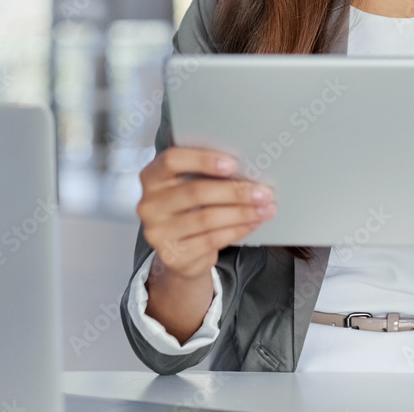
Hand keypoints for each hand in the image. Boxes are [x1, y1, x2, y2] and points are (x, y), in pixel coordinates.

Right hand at [136, 146, 275, 281]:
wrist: (178, 250)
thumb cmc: (189, 208)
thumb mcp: (188, 185)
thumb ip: (204, 174)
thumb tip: (247, 168)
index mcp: (152, 176)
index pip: (172, 160)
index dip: (203, 160)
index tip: (233, 164)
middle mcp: (149, 204)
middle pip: (196, 192)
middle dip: (235, 192)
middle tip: (263, 192)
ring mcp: (157, 232)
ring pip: (207, 218)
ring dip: (242, 213)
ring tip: (265, 209)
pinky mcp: (173, 255)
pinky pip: (211, 240)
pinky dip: (236, 230)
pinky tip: (252, 224)